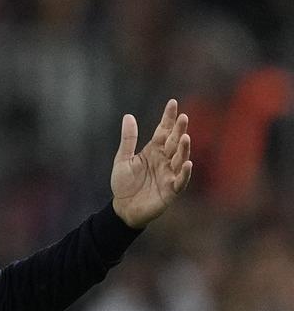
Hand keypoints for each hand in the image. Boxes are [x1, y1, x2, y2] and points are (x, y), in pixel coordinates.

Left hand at [111, 99, 192, 228]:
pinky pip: (180, 180)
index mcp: (153, 150)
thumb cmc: (124, 184)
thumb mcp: (123, 159)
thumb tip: (128, 116)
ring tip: (184, 138)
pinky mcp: (171, 190)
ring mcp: (169, 174)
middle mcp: (164, 160)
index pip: (163, 131)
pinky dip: (185, 173)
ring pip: (180, 159)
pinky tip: (188, 163)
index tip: (172, 102)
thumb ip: (128, 139)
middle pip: (174, 142)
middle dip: (179, 130)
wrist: (123, 208)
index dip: (168, 117)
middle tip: (183, 117)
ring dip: (183, 149)